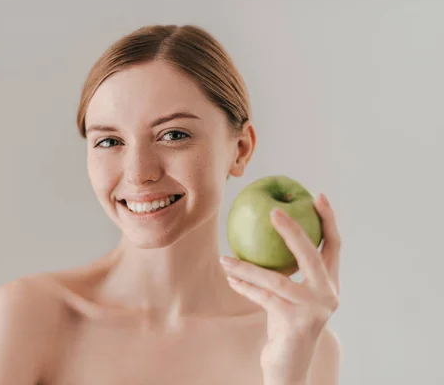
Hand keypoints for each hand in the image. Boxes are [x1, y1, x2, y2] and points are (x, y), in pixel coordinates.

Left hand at [220, 193, 340, 383]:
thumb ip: (285, 269)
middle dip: (292, 230)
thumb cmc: (285, 321)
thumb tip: (261, 231)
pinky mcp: (297, 323)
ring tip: (225, 258)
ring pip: (277, 279)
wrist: (289, 363)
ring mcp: (315, 310)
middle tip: (272, 212)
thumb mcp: (289, 292)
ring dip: (246, 268)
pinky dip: (244, 287)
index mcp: (330, 282)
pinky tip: (229, 278)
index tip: (316, 195)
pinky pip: (264, 298)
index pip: (334, 245)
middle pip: (312, 255)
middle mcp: (329, 294)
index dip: (328, 219)